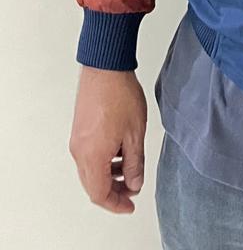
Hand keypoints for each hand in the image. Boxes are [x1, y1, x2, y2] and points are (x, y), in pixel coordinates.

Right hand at [68, 65, 146, 213]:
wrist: (105, 67)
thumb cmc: (119, 94)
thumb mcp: (135, 134)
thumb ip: (135, 163)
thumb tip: (134, 183)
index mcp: (93, 156)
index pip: (100, 194)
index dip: (116, 204)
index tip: (130, 205)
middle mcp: (80, 151)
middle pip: (93, 185)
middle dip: (113, 191)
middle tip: (131, 190)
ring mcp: (77, 139)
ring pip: (90, 170)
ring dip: (109, 176)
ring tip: (129, 170)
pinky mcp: (79, 129)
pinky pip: (88, 156)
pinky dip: (103, 161)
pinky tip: (119, 152)